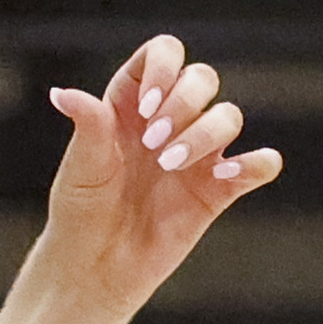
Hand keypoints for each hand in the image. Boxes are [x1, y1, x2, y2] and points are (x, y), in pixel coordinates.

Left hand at [34, 34, 283, 316]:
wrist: (96, 268)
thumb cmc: (80, 213)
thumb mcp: (81, 166)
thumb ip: (88, 126)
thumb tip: (63, 94)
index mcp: (133, 102)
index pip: (163, 54)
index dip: (164, 68)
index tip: (148, 107)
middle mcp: (170, 120)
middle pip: (202, 78)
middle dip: (185, 103)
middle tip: (154, 144)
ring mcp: (198, 153)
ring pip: (229, 116)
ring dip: (206, 133)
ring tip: (172, 166)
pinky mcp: (219, 189)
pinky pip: (259, 165)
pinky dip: (258, 163)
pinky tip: (229, 173)